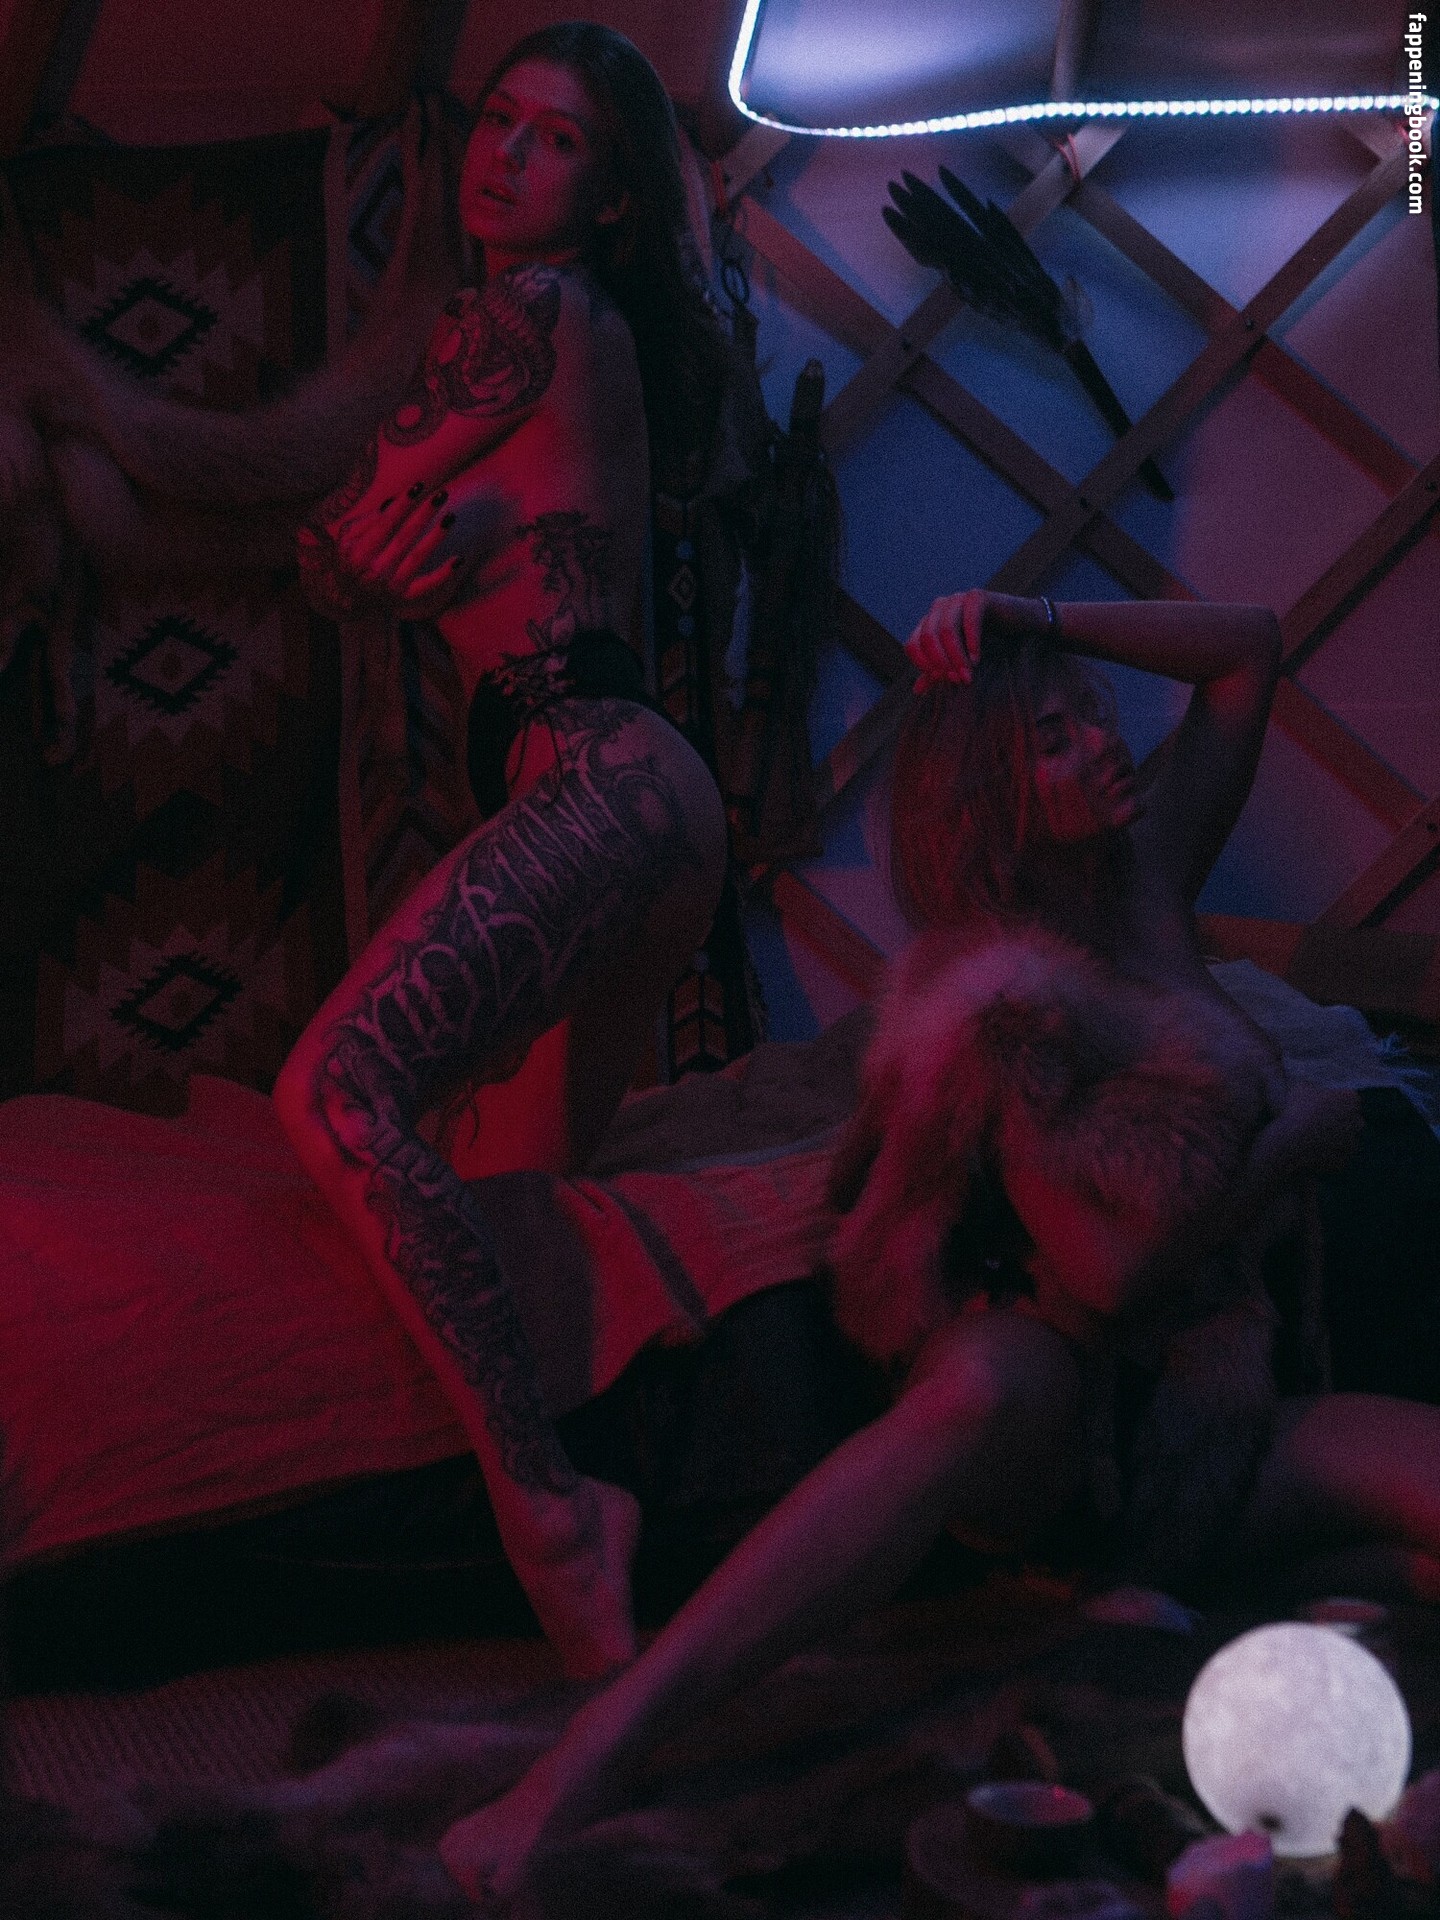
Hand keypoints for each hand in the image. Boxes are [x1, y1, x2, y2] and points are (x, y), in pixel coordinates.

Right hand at [331, 484, 468, 612]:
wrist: (351, 598)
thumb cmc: (351, 559)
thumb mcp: (346, 539)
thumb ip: (365, 521)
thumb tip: (393, 502)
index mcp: (358, 553)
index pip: (384, 524)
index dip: (402, 505)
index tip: (418, 486)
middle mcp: (375, 570)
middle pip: (404, 537)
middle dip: (423, 514)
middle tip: (441, 494)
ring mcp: (391, 585)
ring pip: (417, 558)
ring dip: (435, 537)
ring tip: (450, 516)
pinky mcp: (405, 597)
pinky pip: (427, 586)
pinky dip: (443, 574)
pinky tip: (458, 559)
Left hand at [905, 589, 1052, 690]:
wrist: (1020, 625)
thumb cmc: (988, 644)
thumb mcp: (959, 661)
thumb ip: (938, 673)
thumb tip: (916, 690)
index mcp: (929, 621)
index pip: (912, 644)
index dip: (924, 665)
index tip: (941, 681)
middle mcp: (939, 606)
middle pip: (927, 637)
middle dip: (942, 663)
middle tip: (958, 680)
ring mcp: (957, 598)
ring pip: (946, 630)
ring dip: (957, 657)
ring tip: (968, 675)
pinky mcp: (977, 596)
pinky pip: (969, 620)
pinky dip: (972, 643)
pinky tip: (977, 659)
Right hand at [1280, 1079, 1362, 1176]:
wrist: (1291, 1141)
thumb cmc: (1297, 1110)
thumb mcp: (1300, 1088)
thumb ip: (1312, 1087)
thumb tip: (1311, 1089)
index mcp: (1351, 1100)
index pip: (1350, 1099)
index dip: (1336, 1102)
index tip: (1323, 1105)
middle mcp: (1357, 1121)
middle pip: (1353, 1120)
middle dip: (1342, 1120)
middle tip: (1321, 1122)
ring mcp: (1352, 1143)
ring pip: (1347, 1140)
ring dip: (1337, 1139)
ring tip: (1315, 1139)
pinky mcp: (1344, 1161)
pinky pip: (1338, 1157)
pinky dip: (1329, 1156)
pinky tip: (1313, 1152)